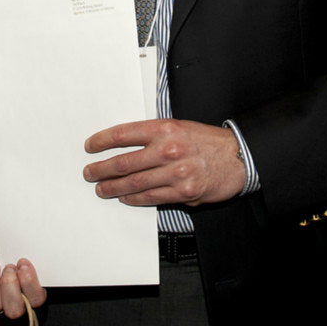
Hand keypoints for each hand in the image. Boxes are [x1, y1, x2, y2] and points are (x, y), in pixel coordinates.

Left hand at [0, 213, 45, 319]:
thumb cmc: (6, 247)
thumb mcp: (18, 245)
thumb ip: (28, 247)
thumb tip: (39, 230)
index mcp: (31, 291)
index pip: (37, 298)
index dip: (30, 283)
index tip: (23, 263)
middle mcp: (14, 303)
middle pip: (15, 310)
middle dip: (10, 286)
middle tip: (8, 266)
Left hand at [84, 118, 244, 206]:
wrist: (237, 157)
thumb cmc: (206, 141)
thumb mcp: (178, 127)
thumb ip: (152, 135)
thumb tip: (123, 145)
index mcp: (164, 129)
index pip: (122, 134)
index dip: (101, 141)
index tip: (90, 146)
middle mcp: (168, 150)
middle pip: (123, 162)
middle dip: (101, 169)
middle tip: (89, 172)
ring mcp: (175, 173)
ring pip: (134, 183)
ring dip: (112, 187)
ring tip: (101, 188)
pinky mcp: (183, 192)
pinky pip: (151, 197)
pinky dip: (134, 198)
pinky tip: (124, 197)